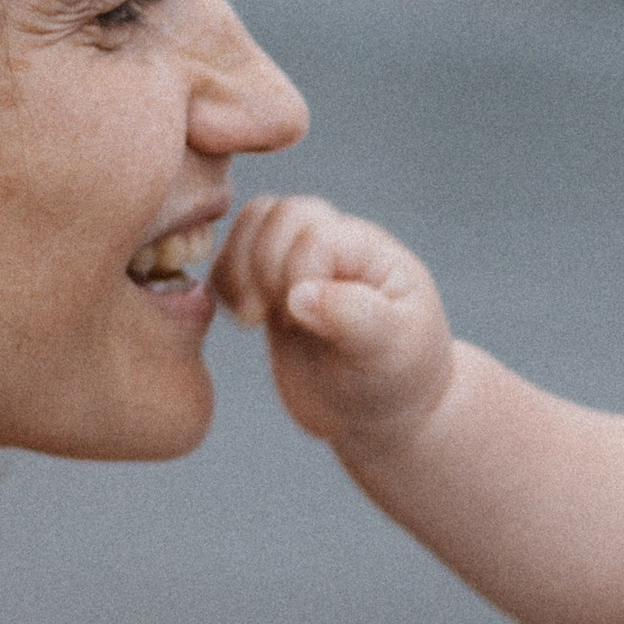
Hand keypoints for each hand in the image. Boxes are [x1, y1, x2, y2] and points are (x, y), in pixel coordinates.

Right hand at [214, 196, 454, 452]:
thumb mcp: (391, 351)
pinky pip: (234, 257)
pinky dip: (224, 282)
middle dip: (263, 267)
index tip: (308, 325)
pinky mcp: (273, 288)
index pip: (316, 233)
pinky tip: (245, 321)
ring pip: (253, 224)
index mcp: (369, 250)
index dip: (297, 274)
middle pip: (279, 214)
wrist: (382, 409)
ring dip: (238, 268)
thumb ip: (354, 316)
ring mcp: (301, 263)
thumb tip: (300, 294)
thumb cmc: (398, 377)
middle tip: (279, 320)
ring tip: (255, 317)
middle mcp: (335, 245)